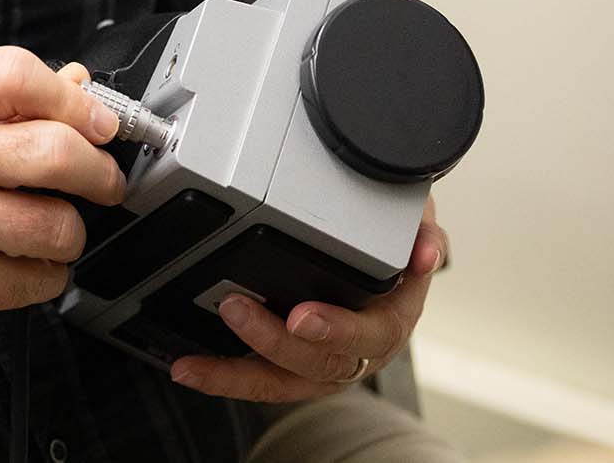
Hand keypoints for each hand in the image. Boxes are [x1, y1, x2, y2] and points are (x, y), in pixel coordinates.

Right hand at [0, 47, 128, 344]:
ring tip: (50, 229)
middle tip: (104, 182)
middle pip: (55, 151)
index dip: (74, 100)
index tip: (99, 123)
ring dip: (70, 232)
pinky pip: (39, 279)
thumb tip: (77, 85)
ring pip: (58, 225)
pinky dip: (45, 275)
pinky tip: (21, 262)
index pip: (16, 76)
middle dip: (100, 172)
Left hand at [168, 196, 447, 402]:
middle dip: (272, 341)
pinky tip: (188, 369)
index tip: (303, 317)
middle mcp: (355, 353)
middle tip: (237, 309)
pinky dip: (223, 377)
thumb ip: (421, 231)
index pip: (369, 336)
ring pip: (280, 383)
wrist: (387, 276)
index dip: (336, 330)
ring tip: (195, 364)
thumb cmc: (395, 253)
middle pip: (317, 363)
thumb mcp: (415, 230)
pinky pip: (258, 379)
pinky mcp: (289, 367)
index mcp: (390, 322)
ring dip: (235, 374)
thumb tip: (424, 250)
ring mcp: (320, 365)